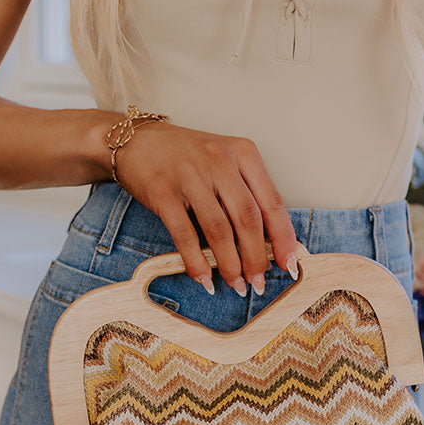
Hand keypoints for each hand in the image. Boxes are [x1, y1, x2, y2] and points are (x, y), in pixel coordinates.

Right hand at [111, 120, 298, 295]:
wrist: (134, 140)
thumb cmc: (185, 156)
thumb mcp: (224, 161)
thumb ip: (245, 192)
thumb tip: (266, 242)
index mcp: (243, 152)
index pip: (272, 202)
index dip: (283, 238)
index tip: (289, 264)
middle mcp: (219, 161)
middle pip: (248, 219)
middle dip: (257, 258)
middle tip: (259, 282)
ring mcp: (190, 176)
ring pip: (219, 230)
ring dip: (230, 264)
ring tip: (236, 284)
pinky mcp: (163, 192)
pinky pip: (185, 235)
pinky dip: (196, 263)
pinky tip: (204, 279)